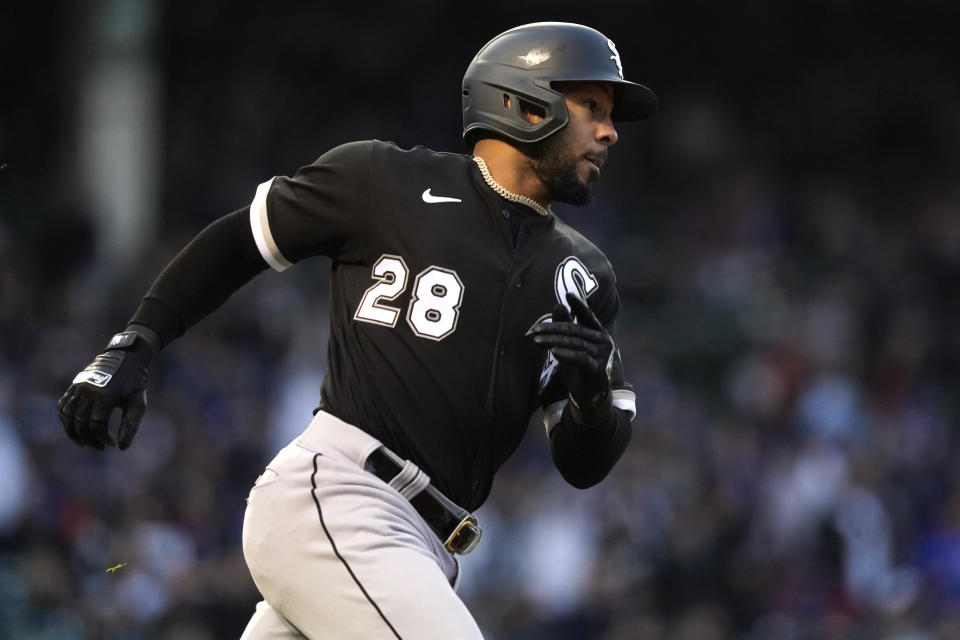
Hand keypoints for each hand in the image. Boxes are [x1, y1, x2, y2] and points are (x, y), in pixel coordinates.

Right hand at [57, 331, 153, 449]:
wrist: (126, 357)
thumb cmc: (135, 382)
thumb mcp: (138, 403)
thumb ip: (131, 425)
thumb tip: (122, 448)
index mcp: (105, 395)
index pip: (96, 424)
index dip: (102, 438)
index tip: (112, 443)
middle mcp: (88, 390)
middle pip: (80, 423)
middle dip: (89, 439)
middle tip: (100, 446)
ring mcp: (78, 387)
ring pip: (67, 416)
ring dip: (73, 432)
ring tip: (85, 442)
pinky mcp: (74, 385)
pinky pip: (64, 406)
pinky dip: (66, 419)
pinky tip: (75, 428)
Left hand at [530, 292, 613, 408]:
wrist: (589, 393)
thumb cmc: (579, 365)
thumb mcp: (569, 344)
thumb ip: (564, 325)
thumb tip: (558, 305)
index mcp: (597, 331)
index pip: (588, 315)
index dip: (578, 305)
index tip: (568, 294)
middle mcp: (602, 340)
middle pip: (575, 330)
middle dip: (554, 328)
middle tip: (536, 329)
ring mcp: (601, 355)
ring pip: (575, 343)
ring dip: (554, 341)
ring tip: (537, 341)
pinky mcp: (597, 369)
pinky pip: (580, 358)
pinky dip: (566, 354)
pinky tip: (554, 351)